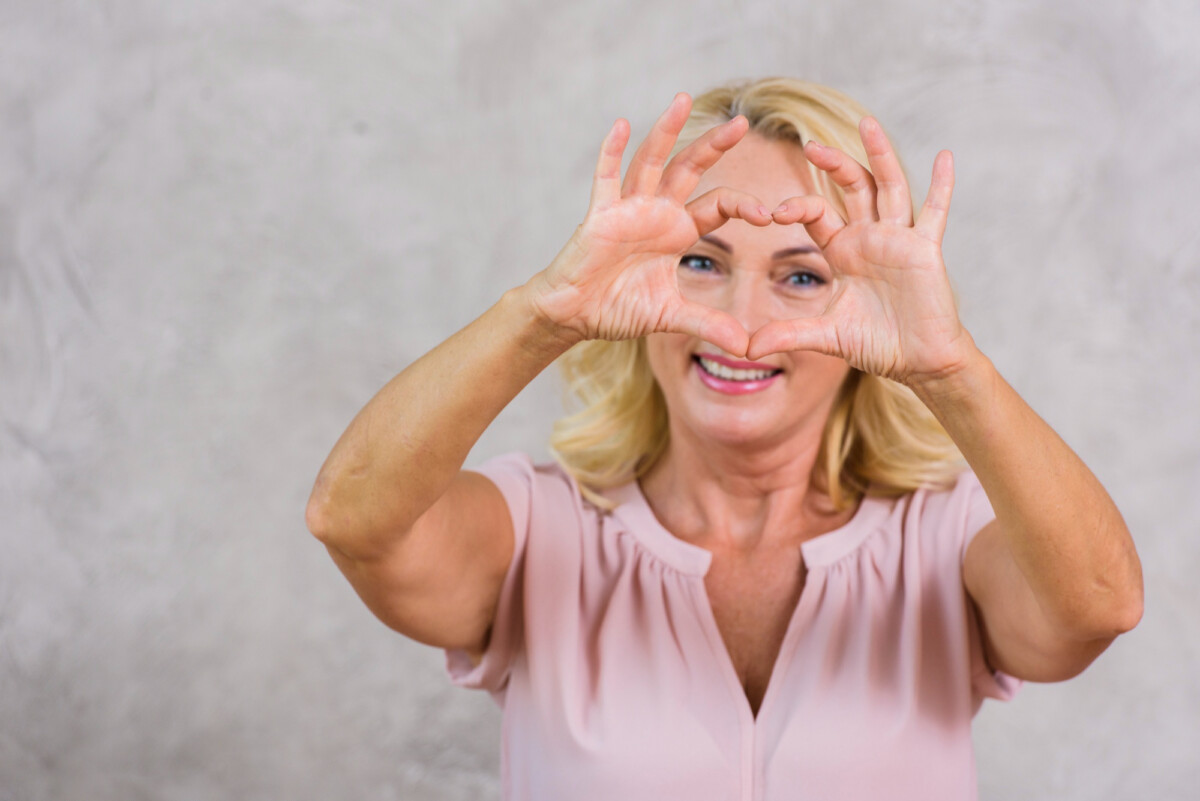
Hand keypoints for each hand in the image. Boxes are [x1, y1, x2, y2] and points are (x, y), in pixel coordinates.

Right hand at [526, 93, 772, 356]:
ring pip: (650, 162)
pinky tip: (621, 124)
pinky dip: (610, 151)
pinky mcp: (600, 215)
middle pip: (690, 169)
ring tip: (681, 100)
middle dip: (715, 145)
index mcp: (677, 231)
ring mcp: (627, 209)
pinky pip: (606, 178)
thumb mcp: (671, 316)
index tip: (770, 216)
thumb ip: (708, 324)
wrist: (575, 315)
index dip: (743, 206)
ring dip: (665, 132)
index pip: (718, 205)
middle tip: (743, 122)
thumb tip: (747, 348)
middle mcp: (656, 212)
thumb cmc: (617, 308)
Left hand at [747, 117, 975, 385]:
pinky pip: (936, 211)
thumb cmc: (876, 344)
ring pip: (889, 186)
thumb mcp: (825, 337)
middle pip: (851, 188)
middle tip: (810, 144)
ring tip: (867, 123)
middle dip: (832, 164)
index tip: (773, 213)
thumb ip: (788, 335)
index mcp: (843, 250)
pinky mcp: (926, 249)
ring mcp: (899, 239)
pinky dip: (942, 185)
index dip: (797, 207)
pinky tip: (945, 156)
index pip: (817, 214)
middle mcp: (870, 237)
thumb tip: (746, 350)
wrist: (917, 360)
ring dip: (879, 154)